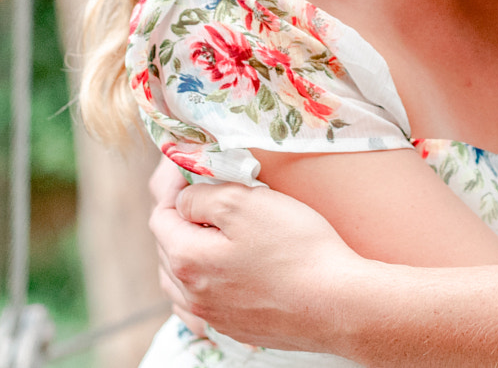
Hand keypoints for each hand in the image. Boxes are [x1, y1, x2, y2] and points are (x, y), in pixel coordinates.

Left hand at [149, 164, 370, 353]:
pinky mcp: (235, 327)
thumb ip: (201, 196)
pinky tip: (213, 277)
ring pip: (180, 279)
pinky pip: (200, 306)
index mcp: (187, 259)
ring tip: (205, 231)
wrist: (336, 304)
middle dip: (181, 216)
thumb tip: (184, 200)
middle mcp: (192, 294)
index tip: (193, 170)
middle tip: (205, 193)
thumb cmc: (295, 249)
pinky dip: (199, 287)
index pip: (161, 214)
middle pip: (169, 246)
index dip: (174, 186)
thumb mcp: (244, 202)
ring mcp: (213, 316)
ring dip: (186, 252)